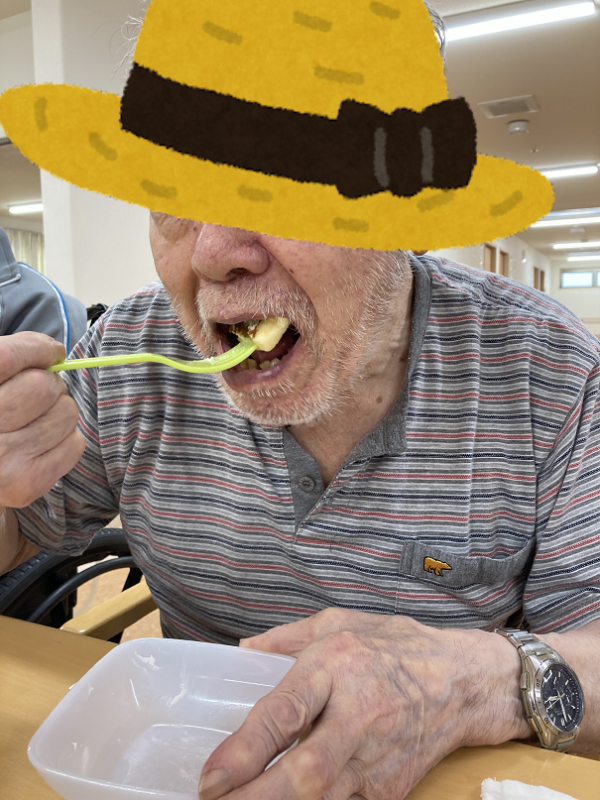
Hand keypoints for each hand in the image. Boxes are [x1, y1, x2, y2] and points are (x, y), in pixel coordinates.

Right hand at [0, 331, 85, 507]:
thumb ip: (12, 357)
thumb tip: (54, 352)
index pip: (9, 357)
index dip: (38, 349)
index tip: (50, 352)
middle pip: (43, 386)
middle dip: (49, 385)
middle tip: (35, 396)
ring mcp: (1, 459)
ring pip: (65, 412)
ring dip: (58, 412)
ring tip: (34, 423)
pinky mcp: (24, 484)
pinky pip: (74, 444)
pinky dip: (65, 440)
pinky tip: (40, 445)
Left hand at [198, 608, 524, 799]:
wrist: (463, 680)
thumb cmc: (396, 646)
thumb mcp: (340, 621)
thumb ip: (287, 637)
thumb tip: (243, 650)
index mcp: (336, 665)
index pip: (284, 713)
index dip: (244, 751)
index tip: (211, 777)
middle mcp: (357, 715)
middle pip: (305, 773)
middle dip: (258, 798)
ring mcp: (376, 758)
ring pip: (324, 799)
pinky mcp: (390, 788)